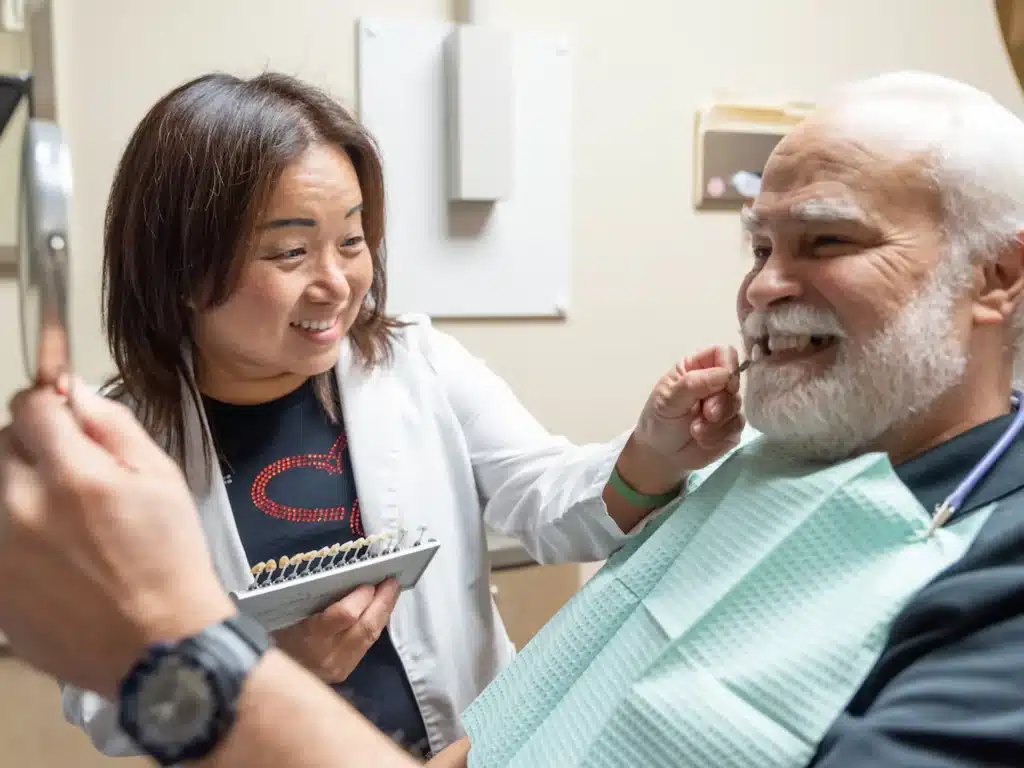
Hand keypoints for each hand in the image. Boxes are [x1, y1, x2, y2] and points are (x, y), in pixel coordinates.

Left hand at [0, 381, 232, 698]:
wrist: (157, 646)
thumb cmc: (171, 559)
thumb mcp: (163, 480)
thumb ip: (115, 427)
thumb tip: (75, 392)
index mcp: (74, 476)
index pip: (31, 406)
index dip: (49, 402)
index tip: (61, 413)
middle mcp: (22, 507)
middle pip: (1, 443)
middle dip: (32, 445)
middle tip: (69, 471)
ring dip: (18, 488)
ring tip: (59, 518)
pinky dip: (12, 530)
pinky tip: (51, 555)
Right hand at [273, 579, 399, 683]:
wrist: (266, 676)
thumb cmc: (275, 635)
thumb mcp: (286, 614)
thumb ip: (312, 599)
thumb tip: (345, 577)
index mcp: (309, 636)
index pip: (344, 615)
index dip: (361, 597)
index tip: (368, 581)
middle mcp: (328, 655)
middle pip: (365, 627)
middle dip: (383, 602)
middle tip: (392, 581)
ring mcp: (339, 666)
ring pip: (371, 636)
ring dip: (384, 612)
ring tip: (391, 592)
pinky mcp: (345, 671)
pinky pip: (366, 644)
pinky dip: (375, 624)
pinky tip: (379, 610)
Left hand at [628, 345, 744, 483]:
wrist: (661, 455)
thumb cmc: (659, 421)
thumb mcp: (668, 400)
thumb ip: (694, 384)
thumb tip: (725, 375)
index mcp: (696, 368)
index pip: (724, 353)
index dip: (728, 365)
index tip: (723, 383)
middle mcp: (714, 383)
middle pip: (734, 381)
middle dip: (720, 401)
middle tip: (705, 414)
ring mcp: (725, 405)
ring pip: (737, 405)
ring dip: (716, 422)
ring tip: (695, 431)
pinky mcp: (731, 427)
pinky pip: (737, 426)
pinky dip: (719, 435)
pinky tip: (703, 441)